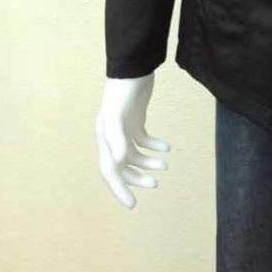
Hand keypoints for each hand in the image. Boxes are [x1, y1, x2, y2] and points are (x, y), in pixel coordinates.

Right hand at [95, 72, 169, 207]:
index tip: (132, 205)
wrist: (133, 67)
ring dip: (148, 163)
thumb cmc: (123, 89)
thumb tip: (119, 161)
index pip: (109, 171)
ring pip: (134, 154)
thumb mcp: (118, 113)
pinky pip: (143, 139)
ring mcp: (124, 128)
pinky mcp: (136, 120)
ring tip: (165, 166)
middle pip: (122, 166)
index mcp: (104, 138)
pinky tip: (166, 147)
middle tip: (156, 183)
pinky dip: (154, 145)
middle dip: (137, 178)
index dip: (120, 189)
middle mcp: (112, 136)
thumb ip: (117, 136)